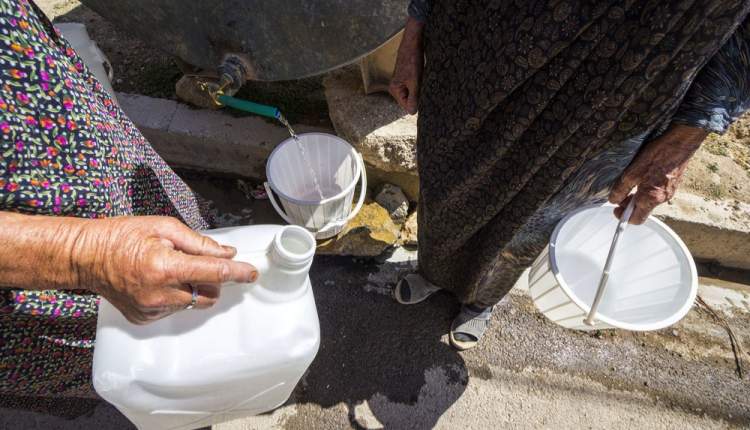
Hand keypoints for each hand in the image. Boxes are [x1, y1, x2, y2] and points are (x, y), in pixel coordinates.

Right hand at [74, 216, 257, 323]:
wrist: (86, 256)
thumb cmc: (121, 236)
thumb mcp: (164, 227)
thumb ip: (199, 243)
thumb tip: (226, 253)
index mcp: (165, 267)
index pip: (215, 273)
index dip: (238, 273)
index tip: (251, 273)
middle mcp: (159, 294)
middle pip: (208, 294)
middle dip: (212, 279)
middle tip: (195, 262)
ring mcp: (151, 309)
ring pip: (193, 303)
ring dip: (193, 288)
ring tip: (171, 269)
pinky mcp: (145, 318)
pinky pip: (174, 309)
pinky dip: (175, 296)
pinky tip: (157, 281)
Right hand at [389, 17, 424, 113]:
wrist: (413, 41)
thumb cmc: (412, 60)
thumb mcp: (414, 81)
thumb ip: (414, 98)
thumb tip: (413, 113)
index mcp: (394, 90)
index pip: (407, 107)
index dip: (417, 104)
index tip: (425, 97)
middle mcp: (396, 87)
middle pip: (411, 101)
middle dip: (419, 97)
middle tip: (426, 87)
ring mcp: (402, 82)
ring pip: (415, 94)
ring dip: (421, 90)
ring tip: (423, 80)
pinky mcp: (408, 77)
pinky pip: (416, 87)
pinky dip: (422, 84)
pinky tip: (424, 77)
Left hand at [609, 125, 707, 223]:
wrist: (680, 143)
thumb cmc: (657, 155)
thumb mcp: (632, 172)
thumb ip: (621, 189)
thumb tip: (614, 200)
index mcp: (651, 198)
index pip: (636, 220)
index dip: (623, 217)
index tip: (615, 209)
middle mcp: (662, 199)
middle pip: (642, 211)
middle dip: (629, 205)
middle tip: (620, 194)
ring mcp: (669, 192)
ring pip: (649, 201)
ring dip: (637, 196)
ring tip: (631, 182)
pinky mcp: (672, 185)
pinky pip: (656, 193)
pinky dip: (646, 190)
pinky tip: (642, 177)